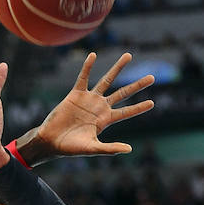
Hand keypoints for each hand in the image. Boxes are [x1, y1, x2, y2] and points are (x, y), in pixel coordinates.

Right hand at [17, 52, 154, 163]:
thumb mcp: (92, 148)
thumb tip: (129, 149)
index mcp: (105, 120)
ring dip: (117, 68)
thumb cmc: (70, 148)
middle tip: (152, 77)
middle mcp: (100, 107)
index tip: (152, 103)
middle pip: (123, 93)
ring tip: (129, 56)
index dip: (139, 108)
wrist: (51, 141)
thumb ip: (110, 148)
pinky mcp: (75, 94)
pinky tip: (93, 55)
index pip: (126, 112)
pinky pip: (83, 77)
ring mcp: (89, 99)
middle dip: (137, 85)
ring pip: (106, 80)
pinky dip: (87, 66)